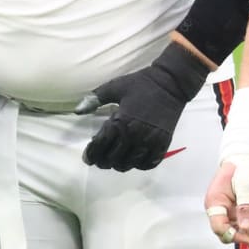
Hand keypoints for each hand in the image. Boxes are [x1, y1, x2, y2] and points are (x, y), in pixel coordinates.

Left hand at [76, 43, 209, 171]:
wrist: (171, 83)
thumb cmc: (141, 84)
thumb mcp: (115, 86)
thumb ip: (95, 98)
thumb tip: (77, 110)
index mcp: (121, 121)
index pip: (101, 146)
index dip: (91, 154)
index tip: (87, 157)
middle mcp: (135, 135)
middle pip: (113, 159)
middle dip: (103, 160)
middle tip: (100, 157)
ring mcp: (150, 142)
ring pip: (129, 164)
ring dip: (119, 163)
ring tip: (116, 158)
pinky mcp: (163, 144)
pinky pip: (146, 164)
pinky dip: (137, 164)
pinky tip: (133, 158)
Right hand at [205, 155, 248, 244]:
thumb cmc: (243, 166)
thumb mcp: (245, 186)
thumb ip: (245, 207)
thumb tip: (245, 227)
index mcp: (214, 201)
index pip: (218, 226)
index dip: (232, 235)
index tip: (247, 236)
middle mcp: (218, 207)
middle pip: (224, 232)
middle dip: (240, 233)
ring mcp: (226, 210)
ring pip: (233, 231)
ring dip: (247, 230)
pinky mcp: (235, 211)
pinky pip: (240, 226)